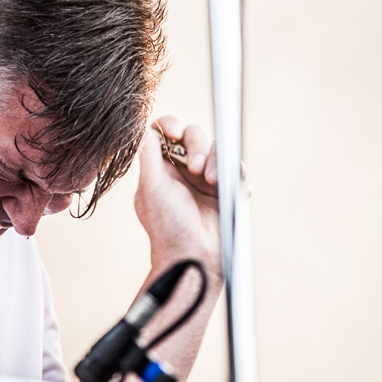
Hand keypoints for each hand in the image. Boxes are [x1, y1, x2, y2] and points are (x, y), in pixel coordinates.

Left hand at [134, 115, 221, 277]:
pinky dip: (231, 169)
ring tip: (210, 179)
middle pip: (193, 135)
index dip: (170, 125)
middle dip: (196, 145)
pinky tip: (222, 183)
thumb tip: (147, 128)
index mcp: (161, 167)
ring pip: (215, 147)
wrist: (193, 256)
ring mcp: (205, 178)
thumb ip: (149, 155)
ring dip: (215, 158)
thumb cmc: (167, 226)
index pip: (165, 133)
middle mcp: (183, 169)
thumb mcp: (150, 187)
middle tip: (195, 168)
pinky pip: (234, 166)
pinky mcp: (225, 188)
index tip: (173, 131)